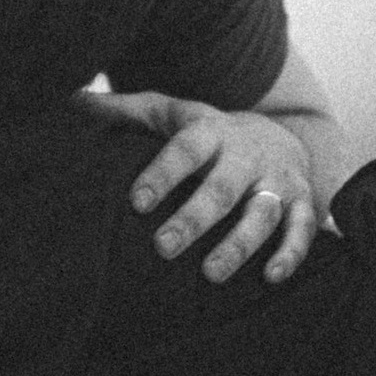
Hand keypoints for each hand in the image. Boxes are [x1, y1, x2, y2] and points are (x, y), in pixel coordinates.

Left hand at [79, 90, 316, 283]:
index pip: (184, 149)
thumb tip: (72, 98)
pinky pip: (302, 229)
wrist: (278, 132)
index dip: (162, 173)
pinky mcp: (304, 202)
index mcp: (209, 131)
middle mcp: (245, 155)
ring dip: (239, 244)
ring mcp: (278, 179)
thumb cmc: (205, 131)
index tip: (137, 201)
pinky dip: (291, 253)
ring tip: (210, 273)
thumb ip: (123, 110)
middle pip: (221, 188)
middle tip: (163, 247)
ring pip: (262, 213)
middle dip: (194, 218)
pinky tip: (270, 277)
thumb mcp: (167, 113)